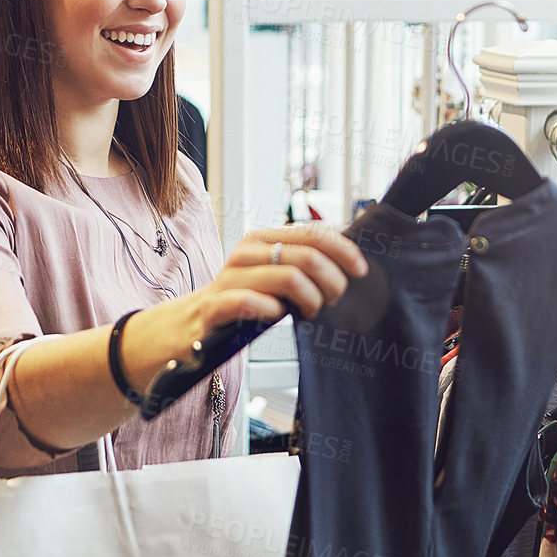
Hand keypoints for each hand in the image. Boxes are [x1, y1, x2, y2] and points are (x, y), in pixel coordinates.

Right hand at [200, 225, 368, 324]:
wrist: (196, 323)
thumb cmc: (244, 299)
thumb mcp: (275, 274)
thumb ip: (302, 263)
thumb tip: (348, 262)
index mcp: (263, 239)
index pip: (312, 233)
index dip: (342, 250)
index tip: (360, 269)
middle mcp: (246, 252)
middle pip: (306, 256)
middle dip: (331, 280)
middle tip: (334, 299)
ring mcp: (229, 277)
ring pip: (287, 278)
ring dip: (310, 299)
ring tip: (311, 312)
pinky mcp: (215, 305)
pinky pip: (251, 302)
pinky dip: (272, 311)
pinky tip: (277, 316)